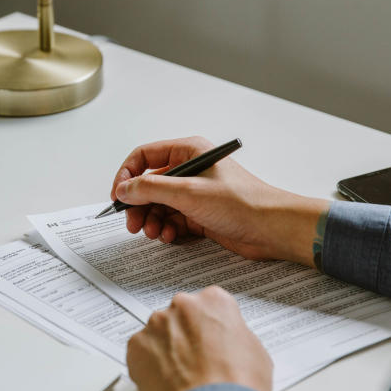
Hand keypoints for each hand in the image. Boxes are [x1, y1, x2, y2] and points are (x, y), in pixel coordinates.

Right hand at [110, 136, 328, 265]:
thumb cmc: (242, 203)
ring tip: (154, 233)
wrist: (272, 229)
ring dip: (152, 220)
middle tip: (132, 223)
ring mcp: (194, 193)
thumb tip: (124, 189)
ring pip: (159, 205)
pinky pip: (172, 220)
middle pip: (148, 184)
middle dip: (138, 205)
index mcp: (188, 152)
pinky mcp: (200, 215)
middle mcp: (190, 170)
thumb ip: (151, 189)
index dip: (127, 175)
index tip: (118, 196)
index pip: (145, 156)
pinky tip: (171, 237)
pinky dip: (167, 230)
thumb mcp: (189, 193)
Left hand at [127, 286, 272, 390]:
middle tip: (196, 362)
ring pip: (159, 333)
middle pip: (181, 316)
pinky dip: (149, 365)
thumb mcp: (255, 351)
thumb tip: (226, 343)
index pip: (209, 305)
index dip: (210, 327)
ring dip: (166, 349)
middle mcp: (182, 305)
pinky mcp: (136, 345)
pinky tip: (165, 382)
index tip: (211, 341)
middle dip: (186, 336)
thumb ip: (234, 335)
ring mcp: (156, 324)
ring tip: (181, 377)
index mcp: (213, 301)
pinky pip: (141, 352)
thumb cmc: (238, 384)